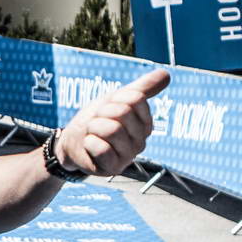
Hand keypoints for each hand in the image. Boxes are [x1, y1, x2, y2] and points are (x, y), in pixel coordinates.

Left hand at [55, 68, 170, 176]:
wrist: (74, 141)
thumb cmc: (98, 120)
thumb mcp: (118, 99)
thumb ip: (142, 88)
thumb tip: (167, 73)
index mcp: (146, 123)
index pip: (136, 98)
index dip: (115, 98)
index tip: (108, 107)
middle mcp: (141, 141)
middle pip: (123, 113)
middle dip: (102, 112)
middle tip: (98, 121)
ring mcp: (128, 156)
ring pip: (111, 130)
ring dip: (94, 127)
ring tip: (94, 133)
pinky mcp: (113, 168)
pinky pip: (101, 148)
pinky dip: (90, 143)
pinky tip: (91, 146)